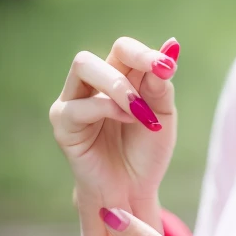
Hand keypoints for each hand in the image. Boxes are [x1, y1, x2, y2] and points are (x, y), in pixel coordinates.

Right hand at [50, 37, 179, 235]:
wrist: (134, 189)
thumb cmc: (146, 151)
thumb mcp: (162, 115)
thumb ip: (161, 85)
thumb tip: (171, 46)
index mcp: (117, 76)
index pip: (124, 50)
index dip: (145, 53)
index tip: (169, 66)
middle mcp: (92, 84)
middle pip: (104, 48)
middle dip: (133, 60)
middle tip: (160, 74)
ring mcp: (73, 102)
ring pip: (84, 67)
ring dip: (118, 84)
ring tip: (140, 109)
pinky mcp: (64, 124)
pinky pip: (78, 106)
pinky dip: (107, 109)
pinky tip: (128, 121)